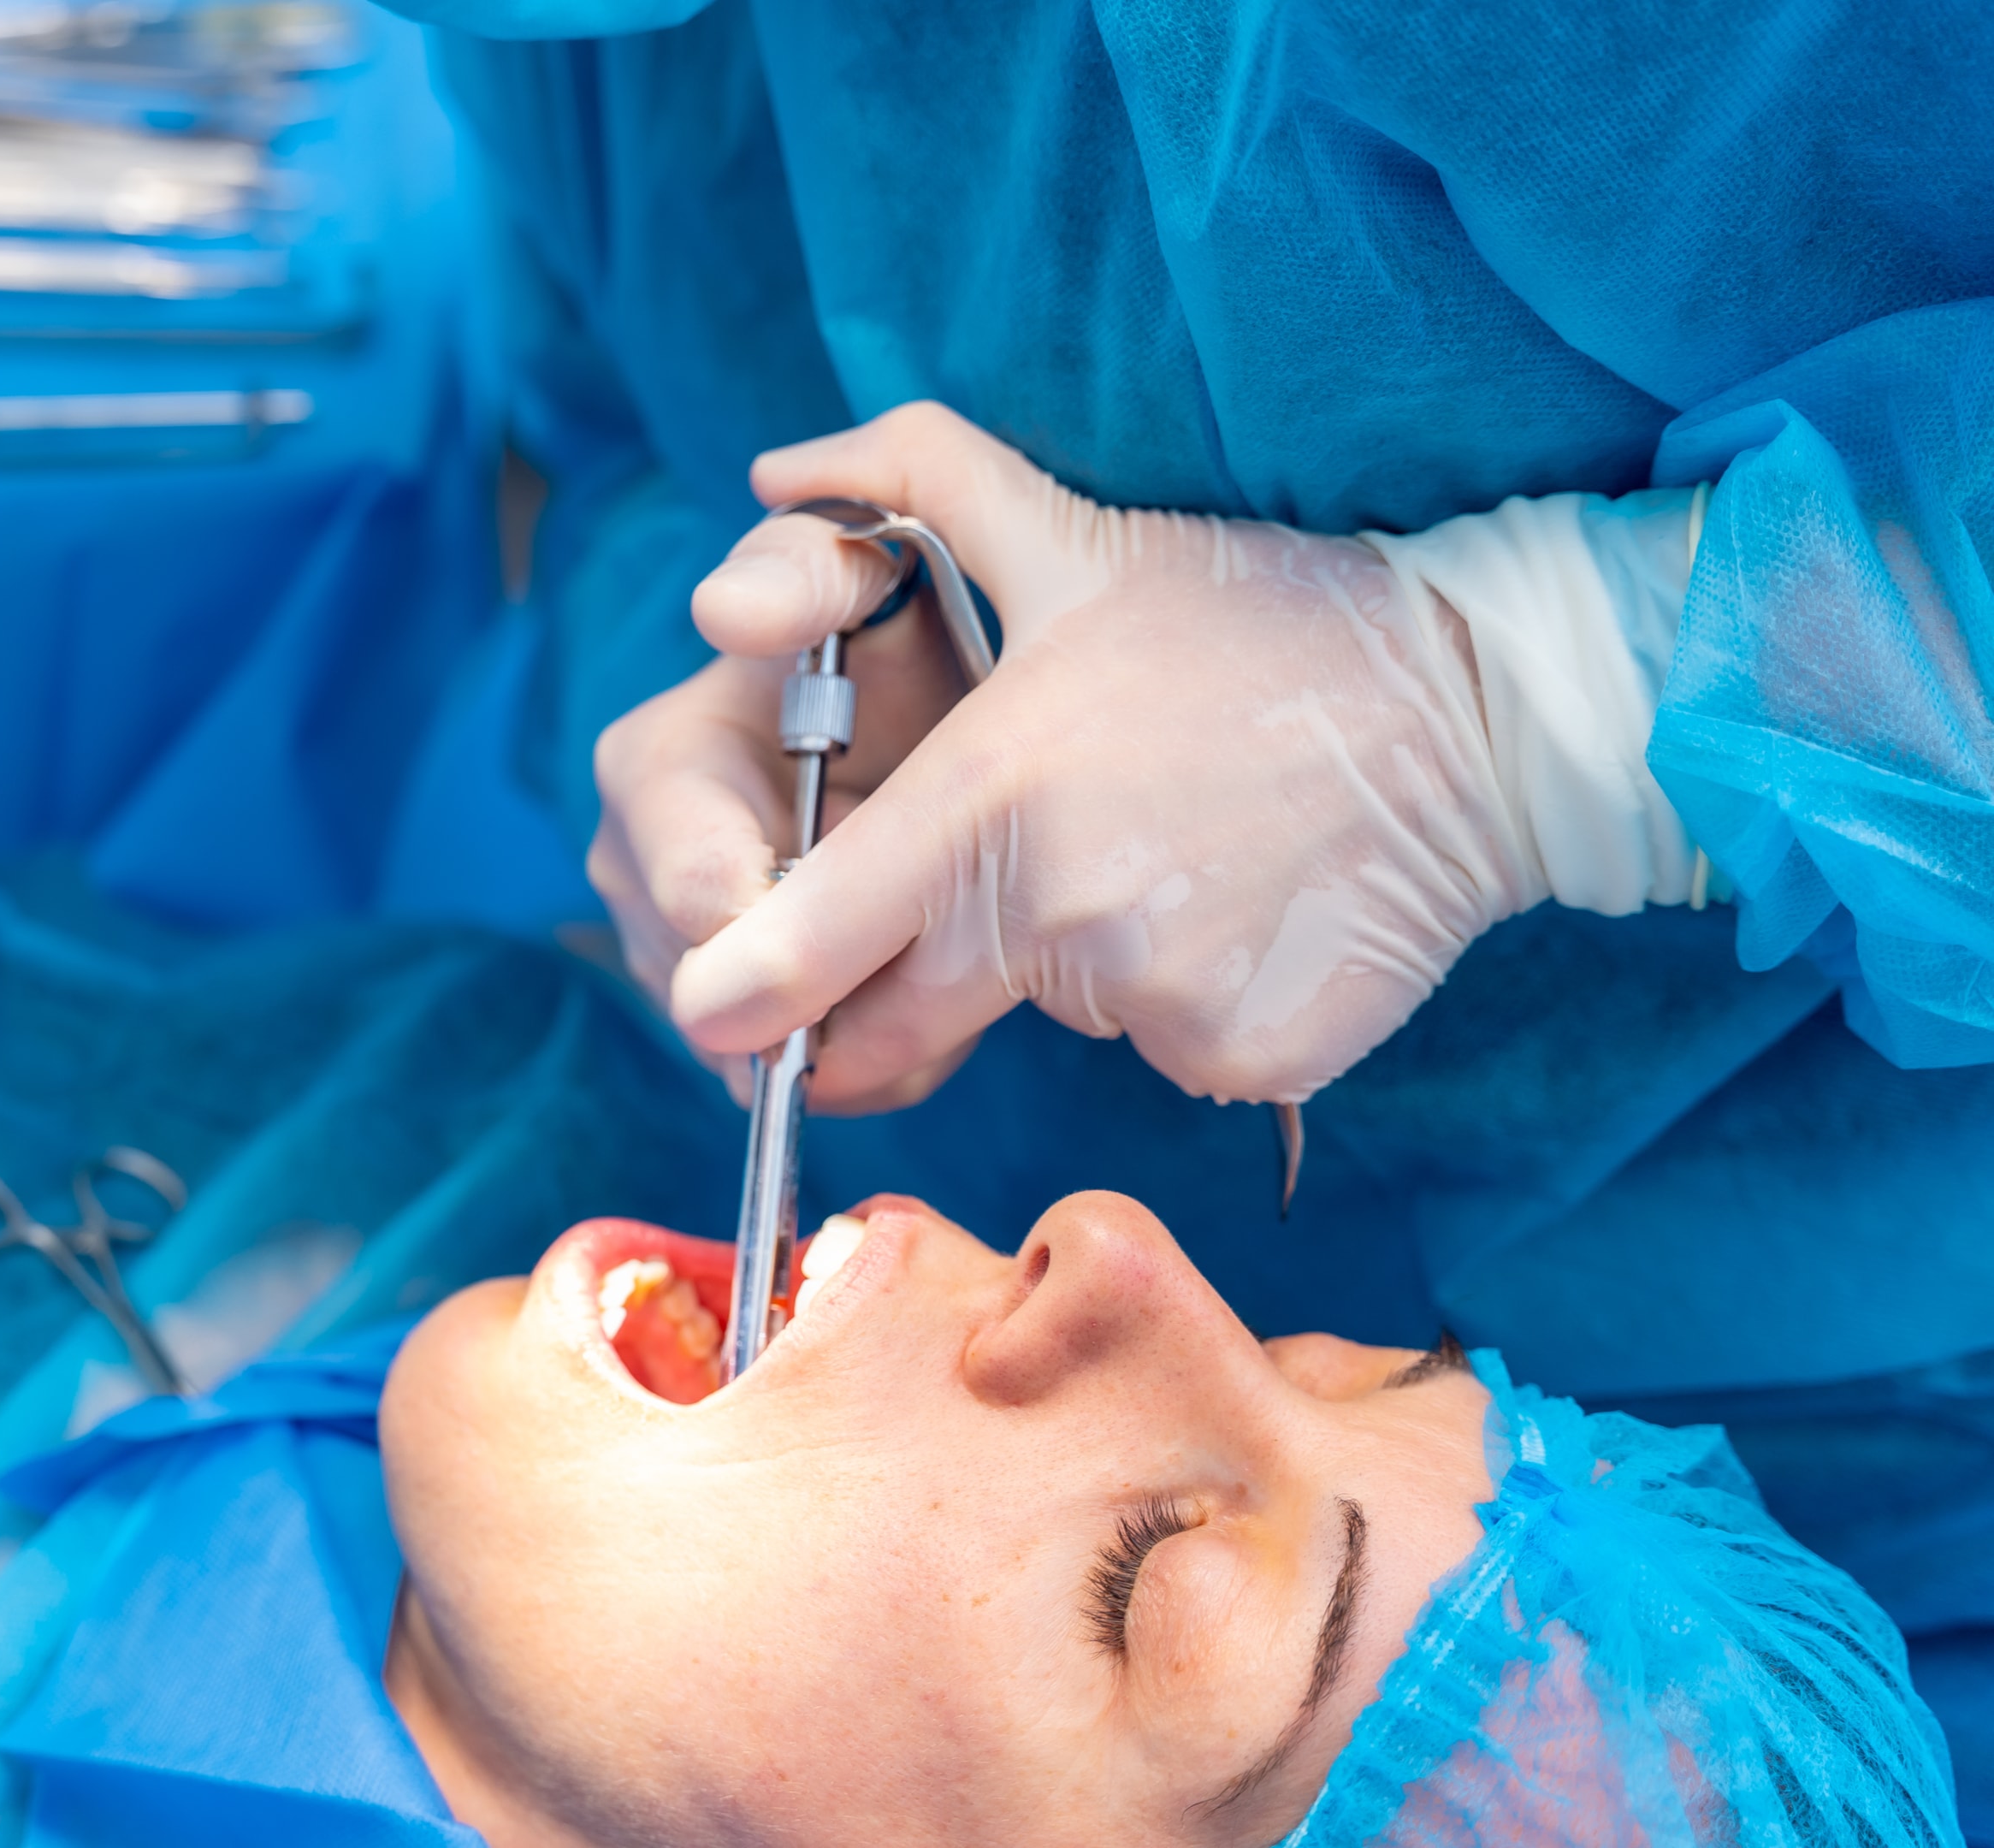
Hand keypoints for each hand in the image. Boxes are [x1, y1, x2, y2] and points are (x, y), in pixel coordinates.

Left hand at [588, 402, 1539, 1109]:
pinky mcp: (1246, 1059)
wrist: (1485, 708)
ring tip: (1180, 851)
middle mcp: (1056, 913)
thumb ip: (906, 487)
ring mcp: (1156, 999)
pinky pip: (1167, 1053)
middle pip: (908, 1016)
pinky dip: (1188, 1004)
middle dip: (915, 982)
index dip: (742, 994)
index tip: (706, 1012)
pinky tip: (1251, 909)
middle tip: (1022, 877)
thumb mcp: (1076, 532)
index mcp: (990, 793)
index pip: (811, 937)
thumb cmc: (1262, 619)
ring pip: (1056, 1016)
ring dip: (1081, 962)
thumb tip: (771, 468)